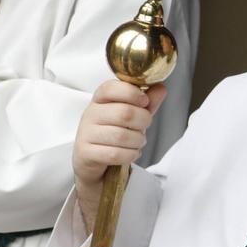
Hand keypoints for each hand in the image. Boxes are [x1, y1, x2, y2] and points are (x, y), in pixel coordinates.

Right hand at [73, 79, 168, 212]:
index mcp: (100, 99)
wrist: (92, 158)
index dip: (132, 93)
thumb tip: (161, 88)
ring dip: (138, 140)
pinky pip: (114, 154)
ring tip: (139, 141)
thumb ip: (146, 103)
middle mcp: (90, 114)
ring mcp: (86, 133)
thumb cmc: (114, 131)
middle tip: (145, 126)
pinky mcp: (86, 152)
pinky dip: (130, 155)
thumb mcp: (131, 114)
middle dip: (143, 121)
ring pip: (121, 136)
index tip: (144, 101)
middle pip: (124, 113)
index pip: (111, 88)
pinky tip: (132, 152)